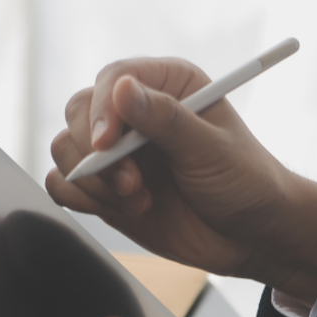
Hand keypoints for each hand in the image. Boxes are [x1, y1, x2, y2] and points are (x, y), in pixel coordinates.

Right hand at [45, 57, 316, 307]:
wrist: (251, 236)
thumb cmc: (244, 183)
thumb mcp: (210, 149)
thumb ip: (165, 119)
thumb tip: (120, 89)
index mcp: (167, 84)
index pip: (112, 80)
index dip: (101, 111)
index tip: (107, 145)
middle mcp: (136, 113)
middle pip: (78, 113)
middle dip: (95, 154)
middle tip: (130, 184)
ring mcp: (118, 152)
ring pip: (66, 150)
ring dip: (92, 181)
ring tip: (136, 200)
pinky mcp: (106, 187)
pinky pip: (65, 185)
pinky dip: (84, 200)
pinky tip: (127, 210)